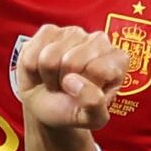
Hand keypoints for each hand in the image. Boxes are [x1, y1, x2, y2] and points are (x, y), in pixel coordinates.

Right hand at [10, 21, 128, 134]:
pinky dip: (33, 67)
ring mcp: (74, 33)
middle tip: (67, 88)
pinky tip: (43, 69)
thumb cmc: (73, 109)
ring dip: (48, 75)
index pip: (99, 70)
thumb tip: (73, 81)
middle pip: (72, 61)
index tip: (85, 95)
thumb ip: (94, 105)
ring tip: (56, 79)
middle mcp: (100, 41)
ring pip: (49, 56)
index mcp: (117, 61)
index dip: (85, 88)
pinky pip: (32, 52)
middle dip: (64, 82)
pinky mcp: (49, 31)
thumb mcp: (92, 119)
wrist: (47, 106)